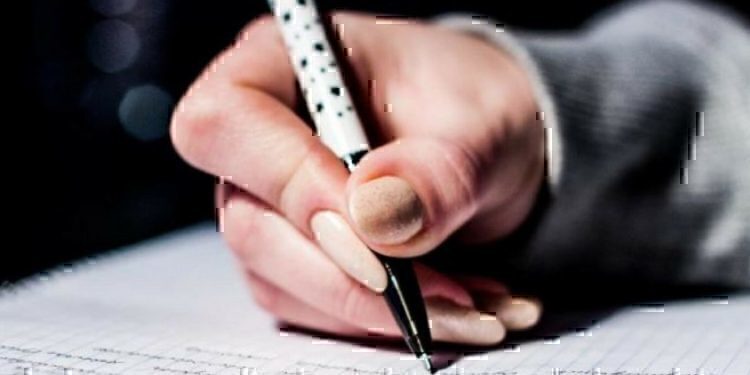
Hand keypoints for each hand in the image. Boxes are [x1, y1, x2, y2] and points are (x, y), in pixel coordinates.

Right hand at [171, 12, 543, 344]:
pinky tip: (446, 305)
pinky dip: (378, 320)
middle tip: (447, 295)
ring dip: (375, 310)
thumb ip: (438, 170)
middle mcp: (261, 138)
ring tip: (469, 305)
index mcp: (284, 64)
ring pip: (279, 280)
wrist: (487, 147)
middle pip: (249, 223)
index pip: (227, 122)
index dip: (291, 183)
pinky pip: (311, 308)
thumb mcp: (483, 125)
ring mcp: (269, 203)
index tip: (375, 227)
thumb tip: (376, 217)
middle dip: (350, 274)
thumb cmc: (475, 109)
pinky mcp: (291, 255)